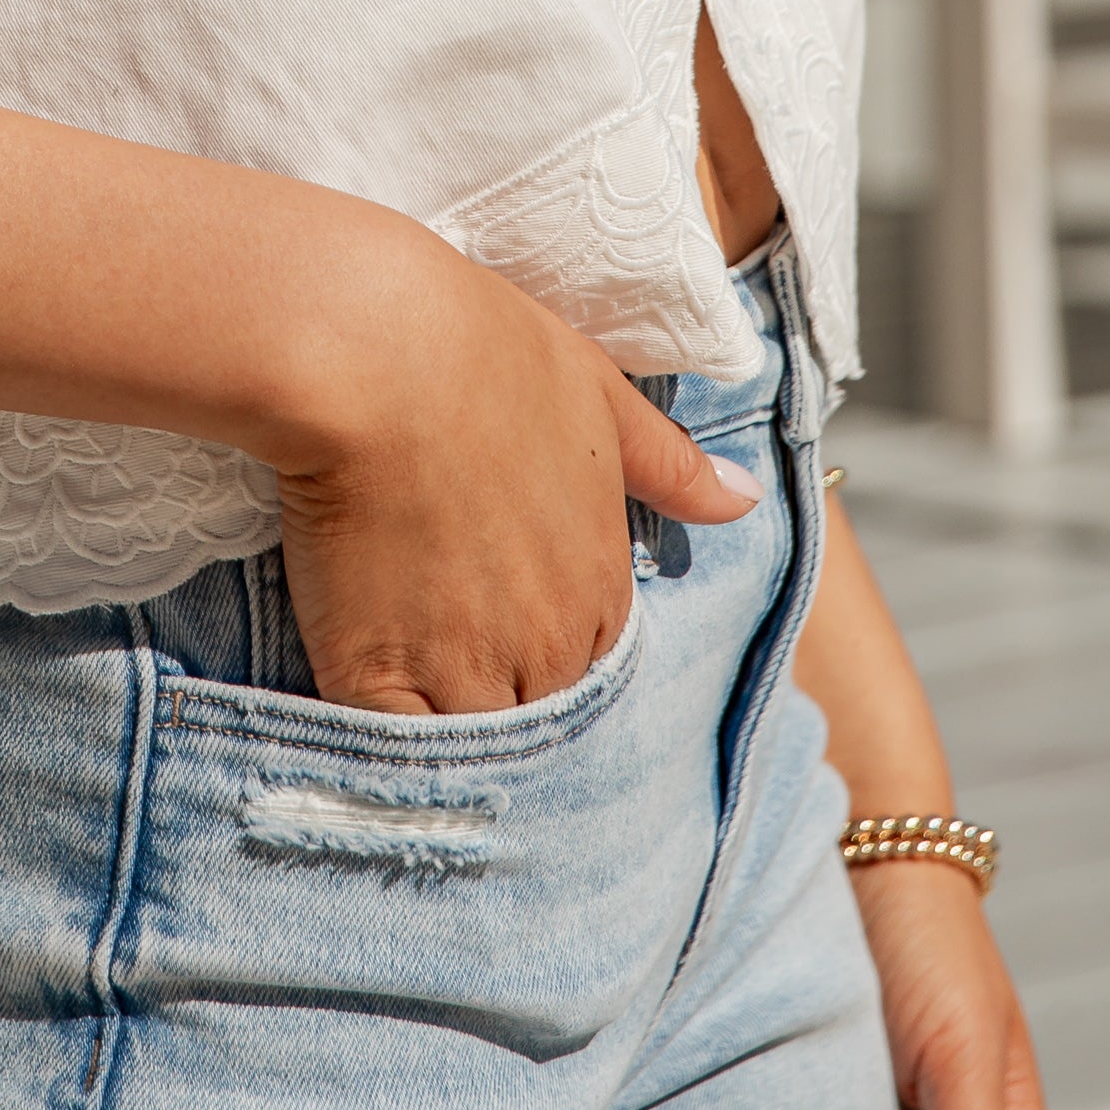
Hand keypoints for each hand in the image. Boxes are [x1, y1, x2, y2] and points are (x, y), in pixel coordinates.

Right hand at [268, 234, 759, 713]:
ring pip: (473, 749)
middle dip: (502, 700)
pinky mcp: (381, 681)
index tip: (501, 620)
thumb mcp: (597, 391)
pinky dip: (385, 748)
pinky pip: (396, 753)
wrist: (381, 358)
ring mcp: (466, 670)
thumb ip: (670, 463)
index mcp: (602, 586)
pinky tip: (365, 721)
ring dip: (448, 734)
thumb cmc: (485, 355)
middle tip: (448, 658)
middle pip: (535, 718)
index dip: (545, 648)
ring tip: (405, 692)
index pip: (592, 667)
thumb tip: (743, 498)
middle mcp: (549, 645)